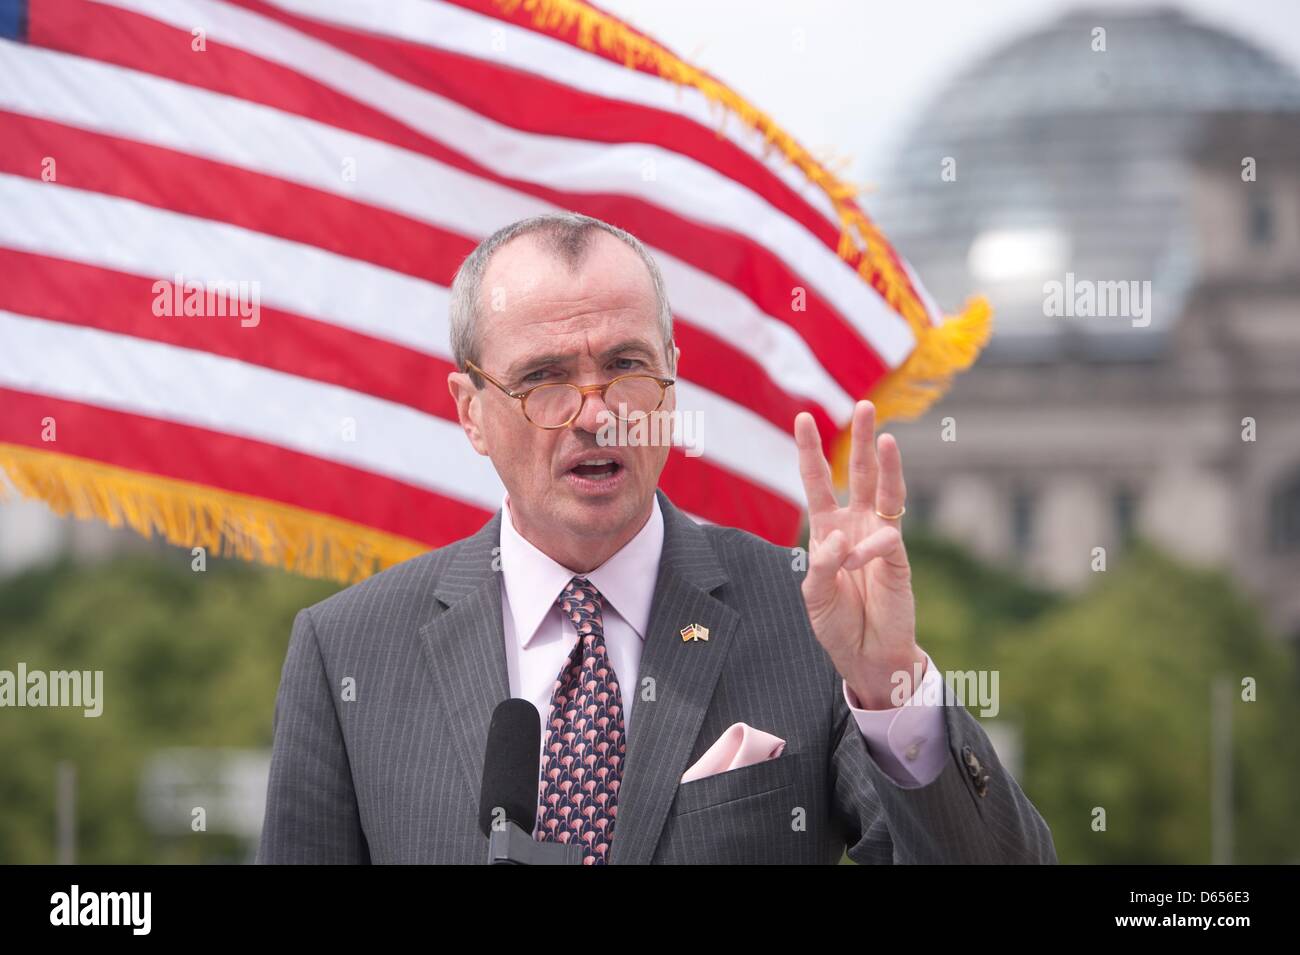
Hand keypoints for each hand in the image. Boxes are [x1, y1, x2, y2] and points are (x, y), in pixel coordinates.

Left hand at [795, 401, 924, 709]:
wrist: (866, 654)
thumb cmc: (837, 623)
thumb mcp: (814, 594)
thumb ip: (820, 565)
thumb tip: (840, 539)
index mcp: (827, 529)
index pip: (817, 481)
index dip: (810, 451)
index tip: (803, 417)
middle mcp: (854, 525)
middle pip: (858, 473)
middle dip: (860, 439)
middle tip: (864, 404)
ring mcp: (878, 537)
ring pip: (885, 491)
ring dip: (886, 465)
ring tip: (886, 437)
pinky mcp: (898, 557)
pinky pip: (886, 539)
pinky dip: (868, 548)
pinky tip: (857, 562)